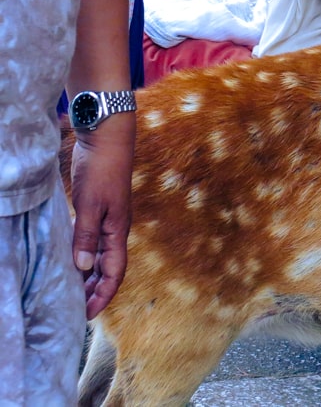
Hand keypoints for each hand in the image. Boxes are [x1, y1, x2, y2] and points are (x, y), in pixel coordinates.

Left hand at [70, 114, 134, 318]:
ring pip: (100, 256)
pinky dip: (82, 255)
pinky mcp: (97, 210)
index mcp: (118, 231)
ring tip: (71, 291)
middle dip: (94, 291)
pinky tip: (69, 259)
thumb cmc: (102, 170)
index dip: (103, 295)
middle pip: (108, 268)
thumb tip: (84, 268)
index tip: (87, 315)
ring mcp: (107, 219)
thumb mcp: (90, 205)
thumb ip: (86, 237)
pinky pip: (92, 241)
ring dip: (88, 276)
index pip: (114, 273)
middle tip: (75, 309)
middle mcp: (115, 229)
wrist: (107, 139)